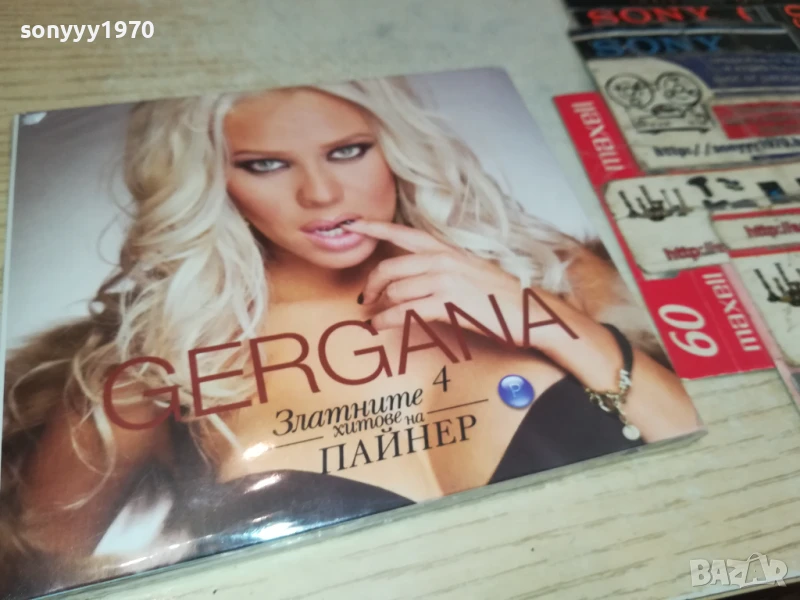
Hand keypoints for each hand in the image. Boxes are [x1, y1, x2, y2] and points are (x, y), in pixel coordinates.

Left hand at [343, 220, 570, 348]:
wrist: (528, 312)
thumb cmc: (499, 296)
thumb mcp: (470, 270)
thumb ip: (442, 267)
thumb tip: (413, 278)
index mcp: (447, 249)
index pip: (404, 233)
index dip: (376, 227)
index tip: (354, 224)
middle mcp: (443, 260)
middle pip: (390, 266)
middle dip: (371, 284)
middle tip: (365, 299)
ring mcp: (445, 281)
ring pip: (395, 290)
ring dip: (379, 307)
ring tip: (374, 318)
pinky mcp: (447, 303)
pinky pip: (405, 310)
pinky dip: (387, 320)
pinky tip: (381, 326)